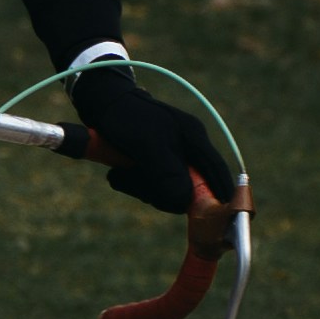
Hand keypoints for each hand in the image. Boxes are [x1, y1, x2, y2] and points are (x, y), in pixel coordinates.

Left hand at [70, 63, 224, 223]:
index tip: (218, 216)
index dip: (220, 193)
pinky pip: (148, 184)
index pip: (216, 170)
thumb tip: (183, 201)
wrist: (98, 102)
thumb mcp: (146, 144)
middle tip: (138, 186)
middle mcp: (185, 146)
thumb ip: (166, 172)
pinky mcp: (151, 160)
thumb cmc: (124, 117)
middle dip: (162, 192)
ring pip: (165, 188)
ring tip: (120, 174)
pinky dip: (132, 183)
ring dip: (141, 187)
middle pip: (188, 186)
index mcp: (193, 137)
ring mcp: (169, 154)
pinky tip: (118, 174)